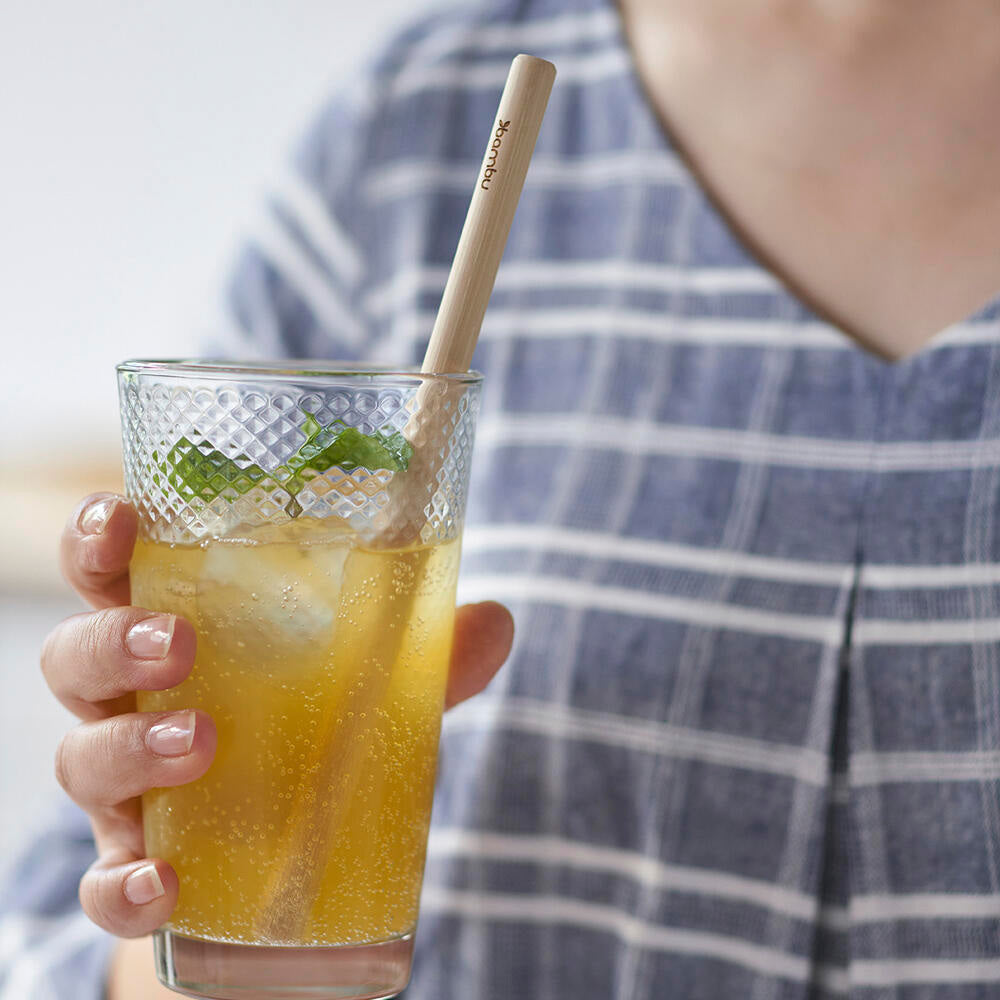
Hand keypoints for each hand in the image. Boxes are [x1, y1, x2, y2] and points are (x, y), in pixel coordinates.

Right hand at [42, 492, 513, 940]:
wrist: (278, 861)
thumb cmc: (306, 739)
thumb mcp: (365, 689)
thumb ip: (427, 656)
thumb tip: (496, 619)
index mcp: (180, 635)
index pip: (116, 575)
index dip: (99, 541)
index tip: (120, 515)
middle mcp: (135, 704)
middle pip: (77, 658)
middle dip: (114, 640)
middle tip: (178, 642)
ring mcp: (129, 790)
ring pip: (82, 758)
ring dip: (129, 746)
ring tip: (199, 740)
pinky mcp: (139, 869)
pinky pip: (105, 883)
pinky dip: (123, 887)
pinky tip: (165, 884)